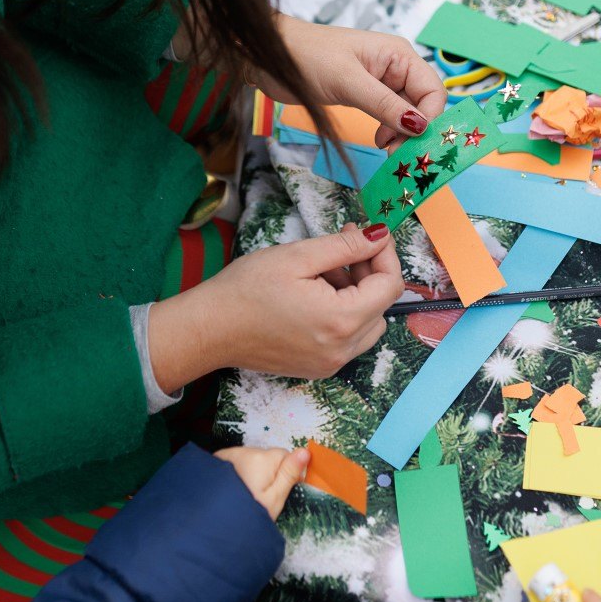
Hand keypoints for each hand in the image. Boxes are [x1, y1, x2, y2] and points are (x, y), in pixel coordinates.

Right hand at [147, 223, 403, 386]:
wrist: (209, 329)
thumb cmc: (246, 289)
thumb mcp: (297, 256)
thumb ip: (345, 246)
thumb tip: (380, 236)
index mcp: (341, 320)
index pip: (390, 285)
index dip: (384, 254)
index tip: (366, 234)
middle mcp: (343, 349)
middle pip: (381, 305)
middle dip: (369, 271)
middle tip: (341, 245)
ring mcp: (332, 363)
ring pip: (368, 323)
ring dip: (358, 293)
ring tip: (324, 271)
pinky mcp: (319, 368)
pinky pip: (349, 338)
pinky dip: (343, 313)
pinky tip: (316, 295)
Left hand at [214, 445, 309, 518]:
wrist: (213, 523)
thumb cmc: (248, 513)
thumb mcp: (275, 498)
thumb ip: (289, 473)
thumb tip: (305, 451)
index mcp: (263, 458)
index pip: (285, 456)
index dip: (285, 474)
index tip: (278, 491)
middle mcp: (245, 450)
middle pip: (266, 457)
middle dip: (267, 473)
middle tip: (259, 496)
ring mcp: (229, 454)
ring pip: (251, 460)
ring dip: (252, 473)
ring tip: (245, 495)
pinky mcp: (218, 459)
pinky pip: (236, 462)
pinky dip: (238, 473)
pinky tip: (234, 489)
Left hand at [255, 15, 447, 149]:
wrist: (272, 56)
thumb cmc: (307, 57)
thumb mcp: (349, 83)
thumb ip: (385, 105)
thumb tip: (420, 126)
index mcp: (398, 54)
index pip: (432, 90)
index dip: (430, 118)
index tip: (416, 143)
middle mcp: (395, 66)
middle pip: (422, 103)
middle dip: (415, 130)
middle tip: (399, 154)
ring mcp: (380, 81)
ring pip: (406, 112)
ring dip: (402, 133)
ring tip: (386, 149)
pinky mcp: (366, 93)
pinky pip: (389, 115)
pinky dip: (389, 130)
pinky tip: (380, 141)